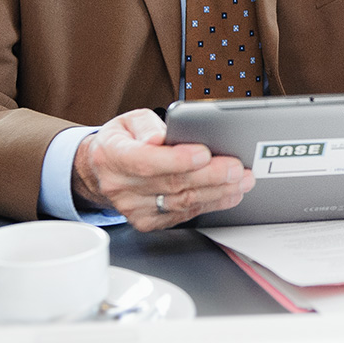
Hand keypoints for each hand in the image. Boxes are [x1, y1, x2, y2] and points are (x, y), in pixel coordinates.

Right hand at [71, 109, 254, 230]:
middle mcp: (120, 186)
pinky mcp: (147, 222)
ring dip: (217, 192)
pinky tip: (228, 194)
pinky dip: (209, 204)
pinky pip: (183, 215)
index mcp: (113, 156)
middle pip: (172, 184)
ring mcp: (133, 209)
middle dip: (210, 175)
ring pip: (182, 202)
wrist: (102, 172)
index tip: (204, 153)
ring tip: (241, 180)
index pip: (146, 161)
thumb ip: (147, 126)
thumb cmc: (122, 142)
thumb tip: (160, 137)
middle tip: (237, 168)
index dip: (177, 159)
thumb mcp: (129, 120)